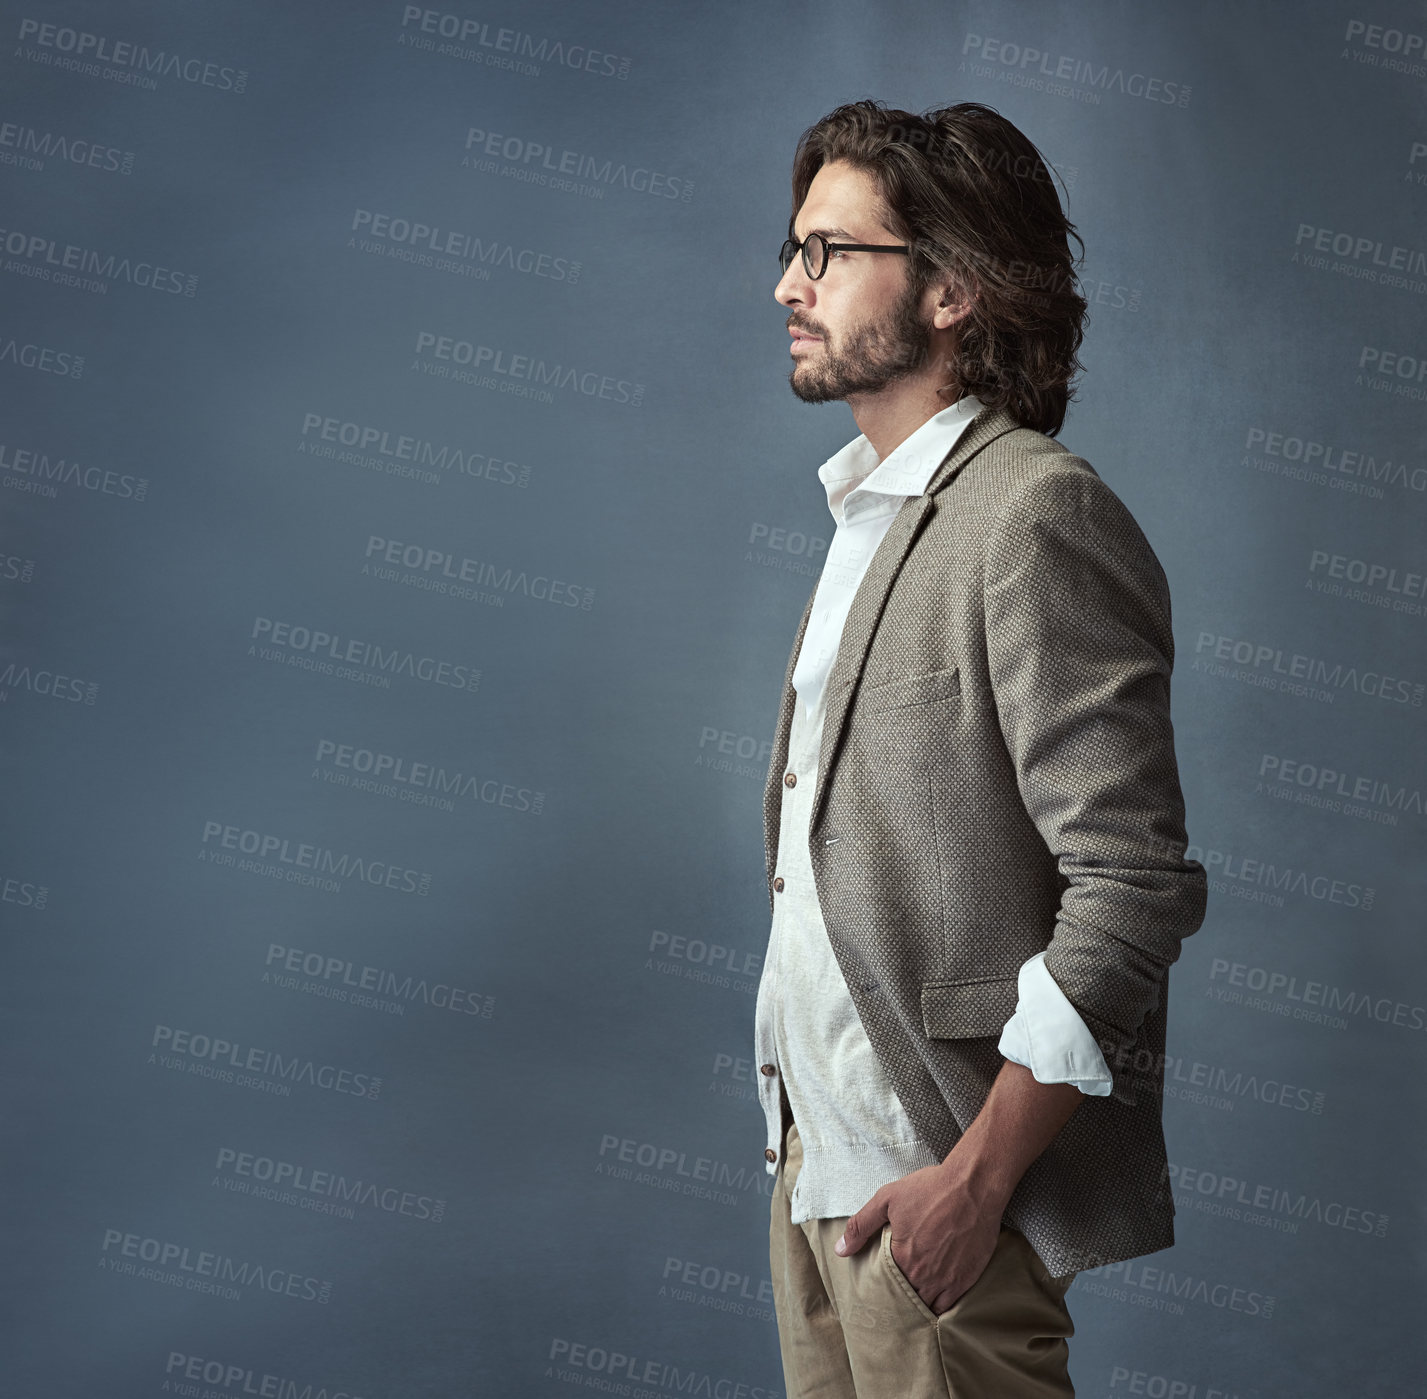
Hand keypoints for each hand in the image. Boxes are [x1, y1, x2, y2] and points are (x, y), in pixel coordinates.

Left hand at [833, 1160, 1006, 1314]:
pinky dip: (938, 1306)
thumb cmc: (930, 1189)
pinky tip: (932, 1298)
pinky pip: (948, 1306)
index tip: (876, 1287)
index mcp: (903, 1259)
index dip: (880, 1288)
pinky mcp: (966, 1280)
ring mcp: (947, 1281)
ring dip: (917, 1304)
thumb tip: (840, 1250)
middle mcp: (924, 1276)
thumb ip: (861, 1226)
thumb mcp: (887, 1199)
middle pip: (905, 1300)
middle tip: (891, 1295)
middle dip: (897, 1299)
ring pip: (926, 1306)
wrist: (973, 1186)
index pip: (884, 1287)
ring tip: (909, 1297)